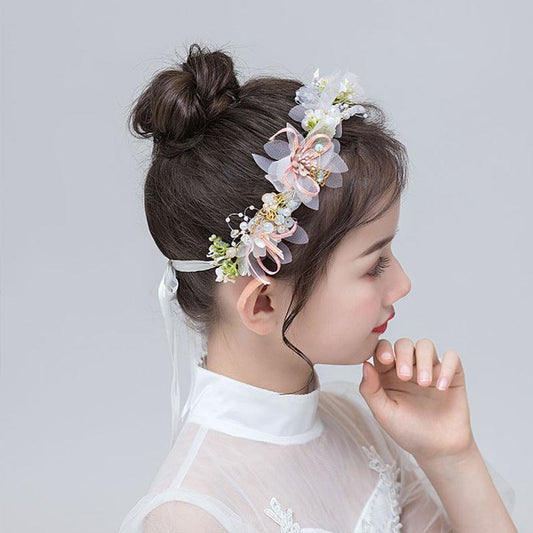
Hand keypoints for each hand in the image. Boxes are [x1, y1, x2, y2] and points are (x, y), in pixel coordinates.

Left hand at [359, 337, 474, 463]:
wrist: (438, 450)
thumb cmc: (407, 430)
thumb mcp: (383, 413)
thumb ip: (370, 390)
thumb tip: (365, 364)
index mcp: (387, 373)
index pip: (383, 349)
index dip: (383, 349)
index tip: (386, 360)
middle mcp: (408, 367)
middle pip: (404, 344)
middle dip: (403, 355)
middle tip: (404, 377)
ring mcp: (430, 369)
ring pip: (425, 345)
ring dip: (423, 360)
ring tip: (424, 383)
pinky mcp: (451, 375)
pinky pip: (452, 358)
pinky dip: (446, 367)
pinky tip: (441, 387)